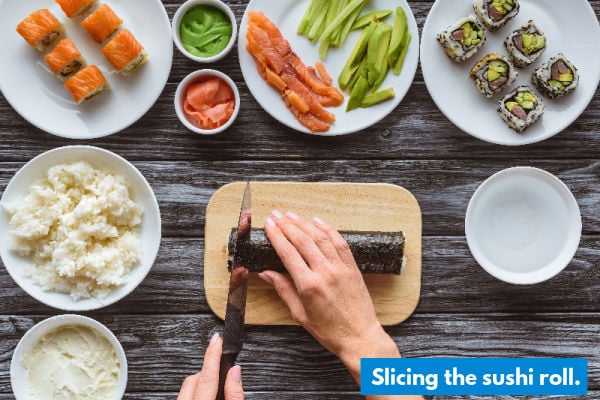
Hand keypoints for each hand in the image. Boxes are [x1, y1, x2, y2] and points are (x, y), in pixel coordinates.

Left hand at [177, 333, 243, 399]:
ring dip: (201, 383)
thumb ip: (234, 394)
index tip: (217, 340)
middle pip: (194, 379)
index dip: (213, 355)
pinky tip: (205, 396)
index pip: (208, 376)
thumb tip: (235, 372)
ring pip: (187, 386)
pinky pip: (184, 394)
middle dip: (209, 371)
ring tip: (215, 389)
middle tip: (224, 374)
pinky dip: (195, 391)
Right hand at [259, 211, 400, 381]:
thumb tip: (266, 273)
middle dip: (287, 225)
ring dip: (304, 223)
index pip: (288, 253)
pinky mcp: (352, 267)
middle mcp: (325, 272)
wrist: (360, 337)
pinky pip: (340, 242)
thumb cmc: (329, 331)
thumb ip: (283, 290)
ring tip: (292, 215)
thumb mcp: (300, 314)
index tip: (269, 225)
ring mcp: (341, 268)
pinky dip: (328, 229)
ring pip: (320, 237)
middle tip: (276, 215)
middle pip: (303, 240)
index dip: (277, 236)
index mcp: (309, 285)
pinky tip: (318, 222)